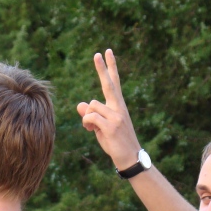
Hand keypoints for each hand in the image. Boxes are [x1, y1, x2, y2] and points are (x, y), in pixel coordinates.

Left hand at [77, 49, 142, 170]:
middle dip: (102, 68)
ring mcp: (116, 116)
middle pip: (109, 84)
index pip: (114, 82)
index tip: (107, 52)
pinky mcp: (111, 126)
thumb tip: (80, 105)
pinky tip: (92, 131)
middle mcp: (119, 107)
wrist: (130, 158)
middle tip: (97, 53)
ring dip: (87, 117)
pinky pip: (90, 117)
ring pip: (92, 105)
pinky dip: (87, 124)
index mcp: (118, 106)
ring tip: (93, 129)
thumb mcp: (101, 127)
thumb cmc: (116, 142)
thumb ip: (92, 115)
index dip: (110, 67)